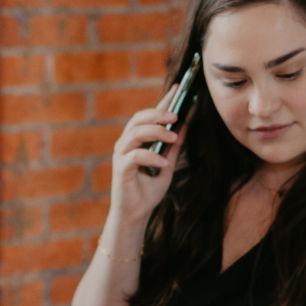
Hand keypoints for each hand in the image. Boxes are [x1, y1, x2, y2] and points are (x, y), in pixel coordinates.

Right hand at [108, 89, 187, 224]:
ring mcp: (121, 156)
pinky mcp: (120, 169)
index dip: (163, 101)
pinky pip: (135, 156)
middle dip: (158, 114)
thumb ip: (173, 148)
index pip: (149, 116)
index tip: (178, 89)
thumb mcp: (167, 167)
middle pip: (139, 119)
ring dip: (156, 131)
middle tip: (177, 116)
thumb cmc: (148, 193)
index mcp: (137, 141)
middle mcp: (126, 144)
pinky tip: (163, 163)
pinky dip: (151, 156)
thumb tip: (185, 126)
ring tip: (173, 137)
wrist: (136, 216)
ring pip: (135, 133)